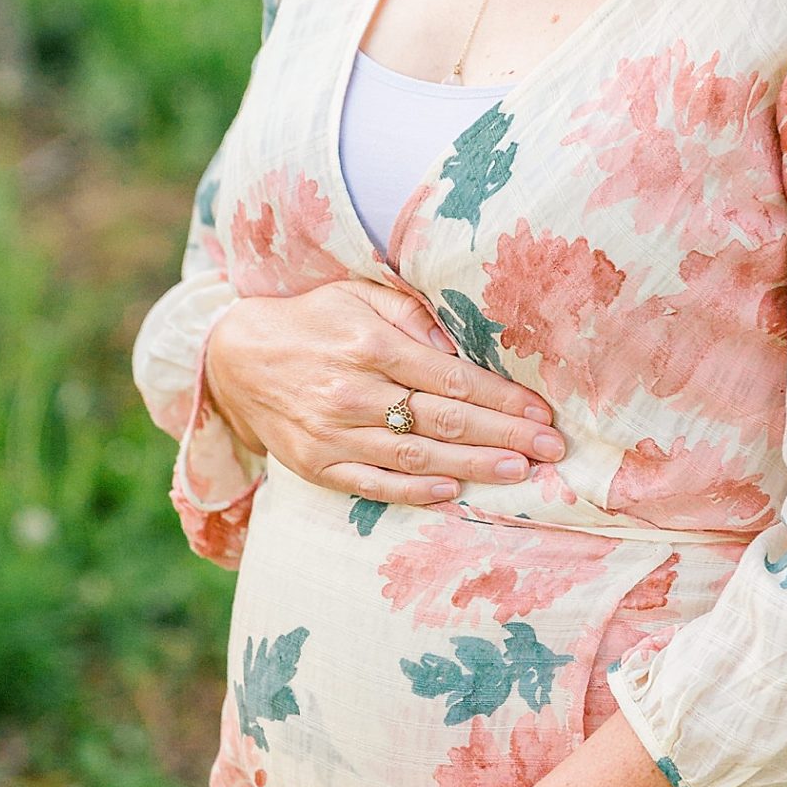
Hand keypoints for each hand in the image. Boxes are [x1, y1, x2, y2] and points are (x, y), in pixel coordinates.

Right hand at [203, 277, 566, 510]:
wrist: (236, 357)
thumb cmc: (314, 320)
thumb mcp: (359, 295)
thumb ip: (413, 316)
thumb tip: (461, 349)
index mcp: (368, 343)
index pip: (449, 377)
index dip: (501, 397)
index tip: (540, 411)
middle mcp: (351, 390)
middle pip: (441, 419)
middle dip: (503, 434)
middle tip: (550, 448)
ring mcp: (331, 433)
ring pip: (414, 455)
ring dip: (472, 465)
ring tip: (518, 471)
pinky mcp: (315, 465)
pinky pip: (373, 483)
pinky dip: (415, 490)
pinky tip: (455, 490)